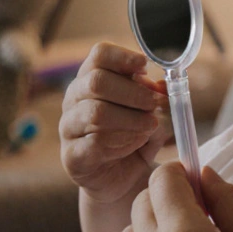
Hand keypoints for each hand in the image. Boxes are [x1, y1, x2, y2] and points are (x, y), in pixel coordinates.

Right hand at [60, 42, 168, 202]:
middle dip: (134, 92)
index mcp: (92, 78)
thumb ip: (157, 96)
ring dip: (132, 119)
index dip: (123, 56)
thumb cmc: (133, 135)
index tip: (145, 66)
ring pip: (97, 112)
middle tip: (155, 104)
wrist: (121, 177)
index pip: (99, 55)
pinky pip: (95, 142)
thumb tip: (164, 86)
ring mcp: (68, 127)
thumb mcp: (151, 112)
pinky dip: (123, 142)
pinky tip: (135, 144)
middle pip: (97, 81)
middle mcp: (74, 99)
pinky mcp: (71, 155)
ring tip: (150, 126)